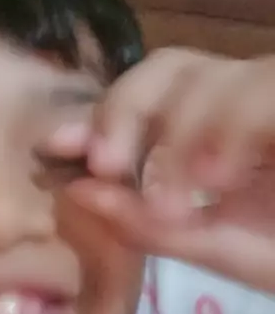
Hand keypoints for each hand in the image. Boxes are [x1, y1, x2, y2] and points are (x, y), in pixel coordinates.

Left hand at [48, 48, 274, 292]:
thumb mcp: (219, 248)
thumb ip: (150, 225)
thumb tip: (77, 191)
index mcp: (221, 128)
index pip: (153, 90)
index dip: (106, 111)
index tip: (60, 149)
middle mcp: (255, 96)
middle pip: (175, 64)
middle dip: (131, 109)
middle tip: (110, 165)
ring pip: (226, 75)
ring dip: (188, 131)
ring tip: (185, 196)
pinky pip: (270, 88)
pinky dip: (236, 126)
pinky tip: (220, 177)